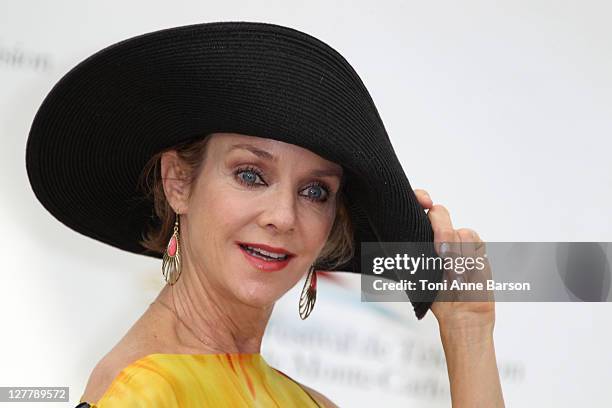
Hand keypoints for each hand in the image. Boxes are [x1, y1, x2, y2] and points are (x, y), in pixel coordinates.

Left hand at [414, 189, 494, 333]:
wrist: (460, 312)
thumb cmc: (434, 293)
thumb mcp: (417, 270)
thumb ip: (415, 247)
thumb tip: (416, 232)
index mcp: (420, 236)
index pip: (417, 206)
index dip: (419, 197)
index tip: (425, 202)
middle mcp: (439, 234)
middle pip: (439, 213)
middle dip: (440, 230)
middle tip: (439, 252)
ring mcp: (459, 239)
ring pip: (458, 231)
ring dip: (455, 255)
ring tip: (452, 275)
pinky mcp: (477, 246)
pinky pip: (473, 240)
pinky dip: (468, 258)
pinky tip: (464, 274)